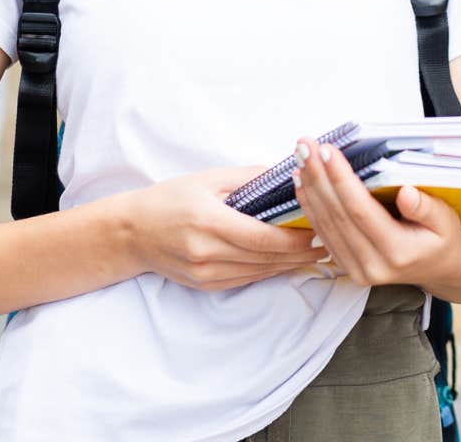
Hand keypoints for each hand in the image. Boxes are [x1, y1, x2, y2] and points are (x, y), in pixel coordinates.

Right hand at [122, 166, 326, 291]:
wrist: (131, 232)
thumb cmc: (170, 199)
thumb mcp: (209, 179)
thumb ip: (250, 178)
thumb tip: (288, 174)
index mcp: (209, 222)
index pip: (263, 237)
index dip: (295, 239)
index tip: (320, 231)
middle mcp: (207, 253)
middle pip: (265, 258)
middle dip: (300, 253)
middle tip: (329, 243)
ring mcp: (205, 273)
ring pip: (259, 272)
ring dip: (289, 265)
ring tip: (315, 253)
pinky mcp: (205, 285)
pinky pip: (246, 279)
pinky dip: (268, 271)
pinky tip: (286, 262)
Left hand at [292, 138, 460, 290]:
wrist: (442, 268)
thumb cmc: (444, 238)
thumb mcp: (446, 221)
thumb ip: (427, 208)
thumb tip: (406, 193)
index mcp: (398, 253)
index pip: (360, 211)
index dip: (341, 179)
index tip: (327, 150)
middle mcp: (372, 266)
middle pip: (337, 217)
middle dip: (318, 178)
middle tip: (305, 146)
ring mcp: (356, 270)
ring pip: (325, 225)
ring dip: (309, 190)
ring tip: (300, 158)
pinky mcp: (346, 267)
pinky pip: (323, 234)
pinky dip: (310, 206)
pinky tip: (302, 183)